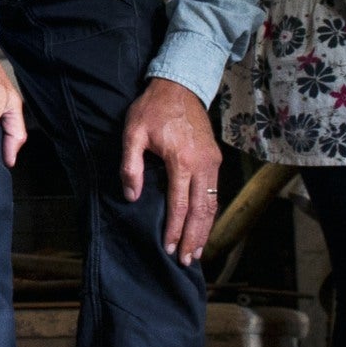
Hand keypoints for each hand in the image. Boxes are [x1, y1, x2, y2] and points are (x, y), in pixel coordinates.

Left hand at [119, 77, 219, 264]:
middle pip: (201, 210)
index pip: (179, 205)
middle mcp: (202, 164)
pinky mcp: (215, 159)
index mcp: (181, 161)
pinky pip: (214, 192)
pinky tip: (204, 226)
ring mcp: (212, 162)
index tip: (169, 248)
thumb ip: (131, 165)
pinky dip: (210, 213)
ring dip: (205, 229)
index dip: (175, 230)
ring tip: (197, 251)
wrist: (180, 86)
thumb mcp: (133, 133)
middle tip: (187, 260)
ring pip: (212, 203)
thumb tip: (132, 196)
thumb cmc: (152, 109)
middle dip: (194, 238)